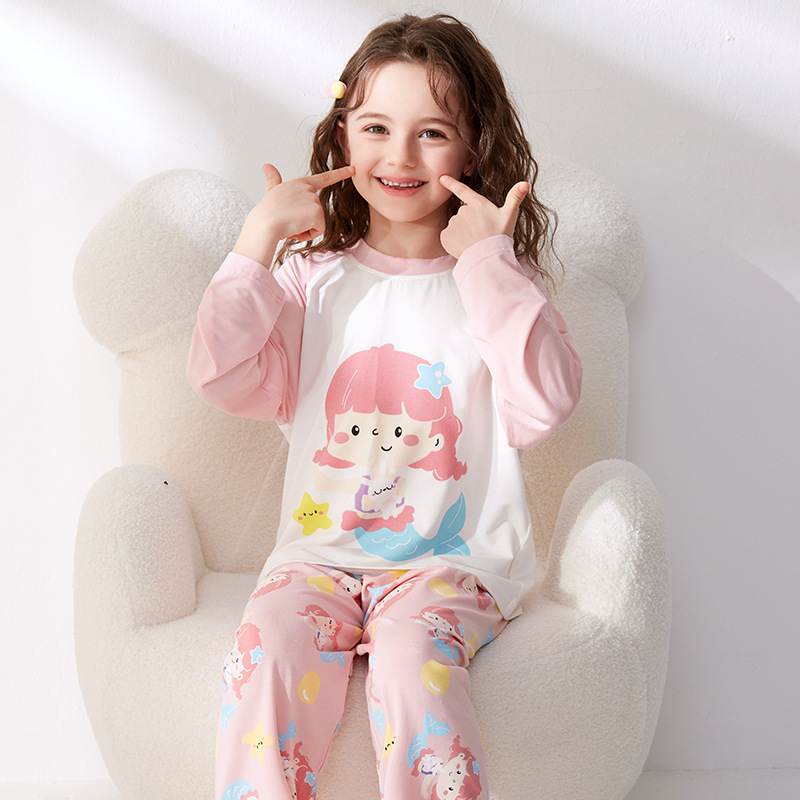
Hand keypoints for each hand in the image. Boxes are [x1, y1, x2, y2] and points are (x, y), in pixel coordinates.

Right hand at [234, 163, 354, 265]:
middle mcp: (308, 189)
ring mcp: (313, 199)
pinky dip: (308, 235)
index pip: (323, 178)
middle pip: (316, 211)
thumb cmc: (266, 213)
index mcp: (299, 183)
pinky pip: (319, 230)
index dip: (339, 174)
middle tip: (288, 220)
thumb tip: (266, 166)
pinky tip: (296, 230)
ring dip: (305, 229)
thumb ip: (273, 180)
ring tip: (290, 224)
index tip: (352, 169)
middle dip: (304, 221)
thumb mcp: (271, 192)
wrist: (264, 225)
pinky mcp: (317, 212)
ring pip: (317, 222)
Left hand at [438, 175, 529, 258]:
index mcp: (478, 204)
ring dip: (462, 232)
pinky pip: (448, 237)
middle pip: (464, 214)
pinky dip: (454, 241)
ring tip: (474, 241)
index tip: (441, 178)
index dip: (451, 183)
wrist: (488, 258)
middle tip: (481, 233)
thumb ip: (515, 198)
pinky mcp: (445, 236)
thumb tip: (526, 183)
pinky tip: (464, 246)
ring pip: (456, 226)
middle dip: (470, 222)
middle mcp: (463, 211)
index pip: (462, 190)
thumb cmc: (500, 237)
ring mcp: (453, 223)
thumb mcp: (509, 216)